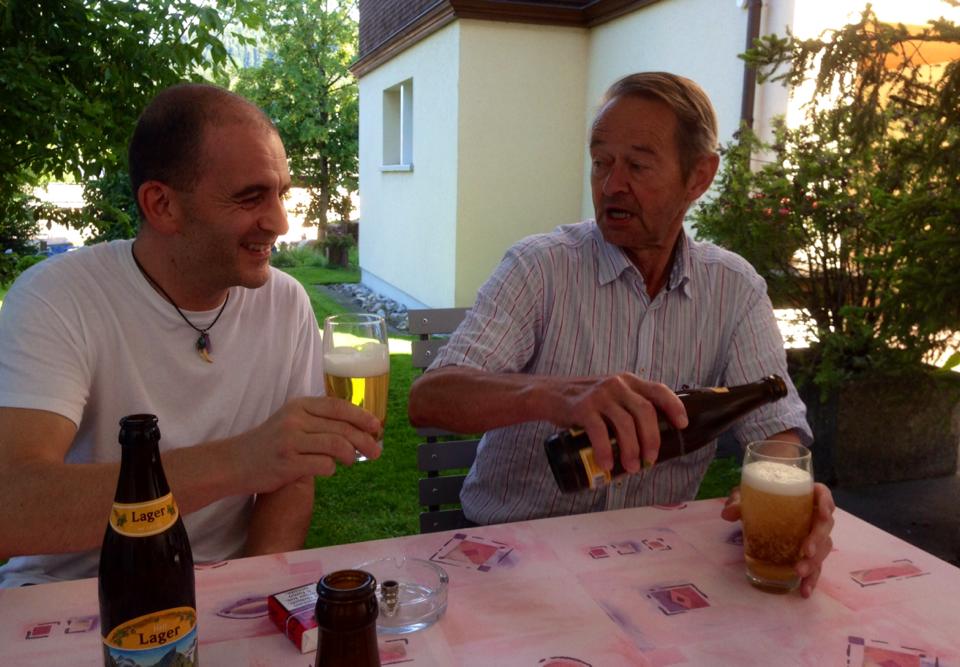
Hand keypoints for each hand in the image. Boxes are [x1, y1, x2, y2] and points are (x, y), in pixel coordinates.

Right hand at [231, 396, 381, 493]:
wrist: (235, 462)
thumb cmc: (270, 444)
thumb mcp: (292, 421)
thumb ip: (318, 421)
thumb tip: (356, 427)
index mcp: (299, 405)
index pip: (338, 406)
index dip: (361, 416)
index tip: (376, 426)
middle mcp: (296, 419)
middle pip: (341, 427)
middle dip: (364, 440)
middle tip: (376, 452)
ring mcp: (290, 440)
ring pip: (336, 445)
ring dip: (350, 455)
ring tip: (351, 461)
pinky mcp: (288, 462)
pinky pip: (323, 465)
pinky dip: (331, 469)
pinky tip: (329, 470)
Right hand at [548, 373, 686, 473]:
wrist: (548, 395)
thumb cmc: (584, 402)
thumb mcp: (610, 397)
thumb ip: (627, 408)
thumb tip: (649, 443)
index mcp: (628, 382)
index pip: (658, 390)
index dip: (674, 407)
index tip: (682, 425)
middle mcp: (617, 385)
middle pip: (645, 411)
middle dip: (652, 439)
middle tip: (650, 460)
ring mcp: (599, 395)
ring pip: (625, 423)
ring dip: (631, 449)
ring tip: (632, 468)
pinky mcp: (582, 407)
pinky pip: (599, 431)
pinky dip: (605, 450)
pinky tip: (607, 465)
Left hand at [722, 482, 835, 597]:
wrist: (754, 514)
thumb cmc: (756, 500)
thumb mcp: (745, 497)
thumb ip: (738, 502)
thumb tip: (728, 514)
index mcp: (803, 497)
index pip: (822, 495)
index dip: (827, 503)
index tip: (823, 514)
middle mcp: (812, 516)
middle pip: (825, 526)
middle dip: (818, 539)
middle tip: (805, 551)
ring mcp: (812, 537)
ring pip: (822, 548)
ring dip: (814, 561)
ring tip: (799, 571)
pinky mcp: (807, 554)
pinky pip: (815, 566)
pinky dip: (811, 579)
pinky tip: (804, 590)